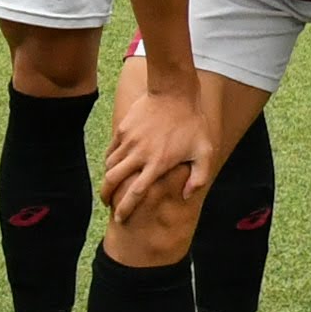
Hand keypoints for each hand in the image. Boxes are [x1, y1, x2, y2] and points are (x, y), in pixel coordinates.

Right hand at [99, 65, 213, 213]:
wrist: (175, 92)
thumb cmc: (192, 123)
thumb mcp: (204, 151)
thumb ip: (199, 177)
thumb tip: (186, 196)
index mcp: (157, 164)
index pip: (135, 193)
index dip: (125, 209)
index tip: (119, 218)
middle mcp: (139, 154)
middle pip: (113, 181)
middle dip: (106, 195)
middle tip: (107, 203)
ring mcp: (129, 141)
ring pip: (110, 165)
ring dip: (109, 178)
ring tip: (112, 184)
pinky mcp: (123, 129)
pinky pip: (111, 150)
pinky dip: (110, 160)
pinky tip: (115, 164)